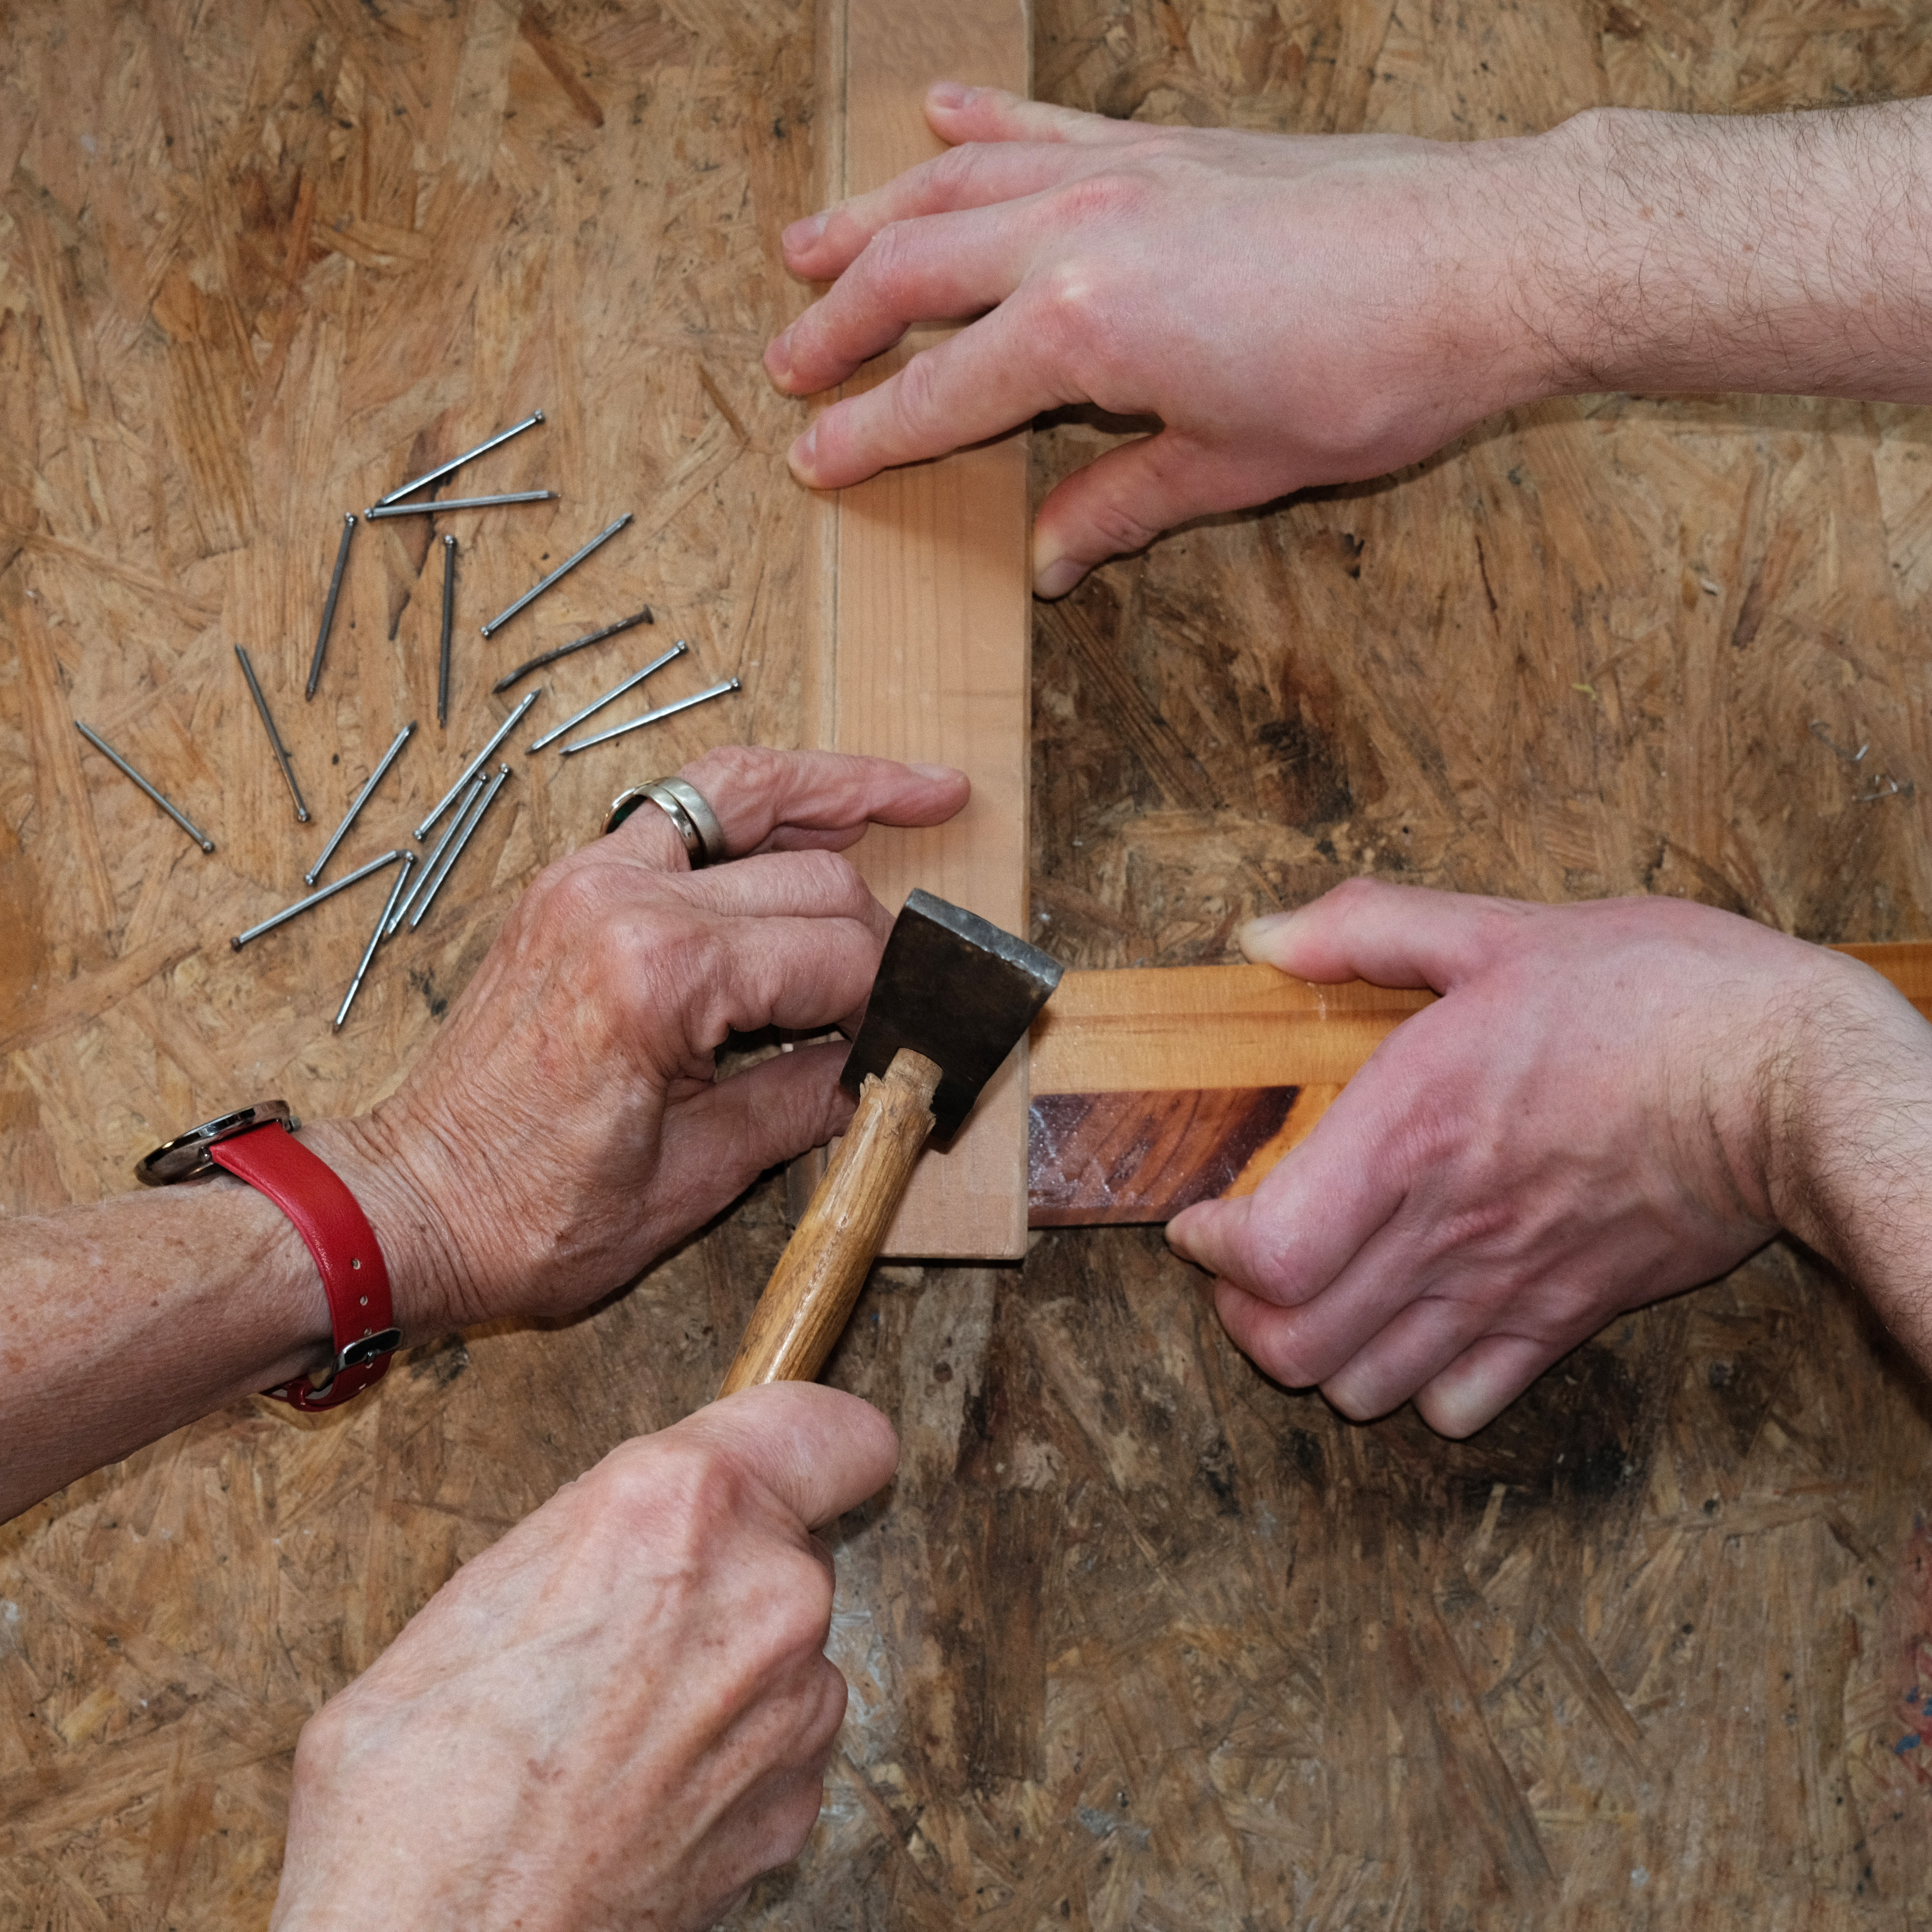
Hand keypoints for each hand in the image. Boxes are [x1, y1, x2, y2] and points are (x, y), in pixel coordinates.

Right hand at [272, 1383, 896, 1931]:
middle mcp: (766, 1592)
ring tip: (616, 1720)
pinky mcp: (798, 1801)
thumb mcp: (477, 1593)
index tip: (791, 1462)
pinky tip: (642, 1785)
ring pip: (787, 1641)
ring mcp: (795, 1705)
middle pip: (795, 1540)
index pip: (835, 1430)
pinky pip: (782, 1736)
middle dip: (730, 1566)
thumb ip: (593, 1535)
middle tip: (632, 1620)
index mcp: (679, 1506)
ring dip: (726, 1663)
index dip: (811, 1447)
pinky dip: (730, 1751)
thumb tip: (632, 1533)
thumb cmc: (417, 1792)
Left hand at [327, 746, 968, 1335]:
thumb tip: (882, 1071)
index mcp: (659, 977)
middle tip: (917, 982)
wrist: (408, 1204)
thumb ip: (800, 1105)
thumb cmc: (530, 1215)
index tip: (918, 1040)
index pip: (835, 958)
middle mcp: (624, 899)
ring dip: (835, 789)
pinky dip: (753, 805)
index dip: (894, 1003)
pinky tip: (811, 813)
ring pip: (742, 791)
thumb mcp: (692, 1182)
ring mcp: (589, 877)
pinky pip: (681, 809)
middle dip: (880, 930)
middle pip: (811, 877)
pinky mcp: (571, 883)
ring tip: (921, 792)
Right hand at [768, 88, 1931, 599]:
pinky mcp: (1166, 145)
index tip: (815, 461)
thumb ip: (1125, 506)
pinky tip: (933, 112)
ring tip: (806, 245)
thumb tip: (1054, 558)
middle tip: (785, 365)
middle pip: (913, 275)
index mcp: (1079, 329)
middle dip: (837, 325)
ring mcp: (1118, 174)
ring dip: (872, 217)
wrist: (1486, 262)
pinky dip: (981, 119)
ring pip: (953, 186)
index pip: (938, 394)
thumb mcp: (1235, 468)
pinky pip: (1044, 122)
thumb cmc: (1372, 373)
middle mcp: (1076, 234)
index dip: (869, 435)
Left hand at [1164, 879, 1903, 1436]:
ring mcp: (1506, 1286)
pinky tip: (1422, 1329)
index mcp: (1411, 1130)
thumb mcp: (1501, 931)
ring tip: (1327, 1297)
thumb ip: (1368, 929)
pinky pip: (1462, 1406)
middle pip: (1292, 1345)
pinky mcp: (1567, 1319)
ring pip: (1364, 1389)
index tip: (1205, 1218)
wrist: (1794, 1081)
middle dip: (1243, 1316)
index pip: (1269, 1253)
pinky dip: (1421, 1387)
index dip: (1213, 1250)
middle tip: (1249, 1266)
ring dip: (1323, 1354)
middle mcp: (1445, 1227)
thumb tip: (1265, 935)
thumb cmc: (1657, 998)